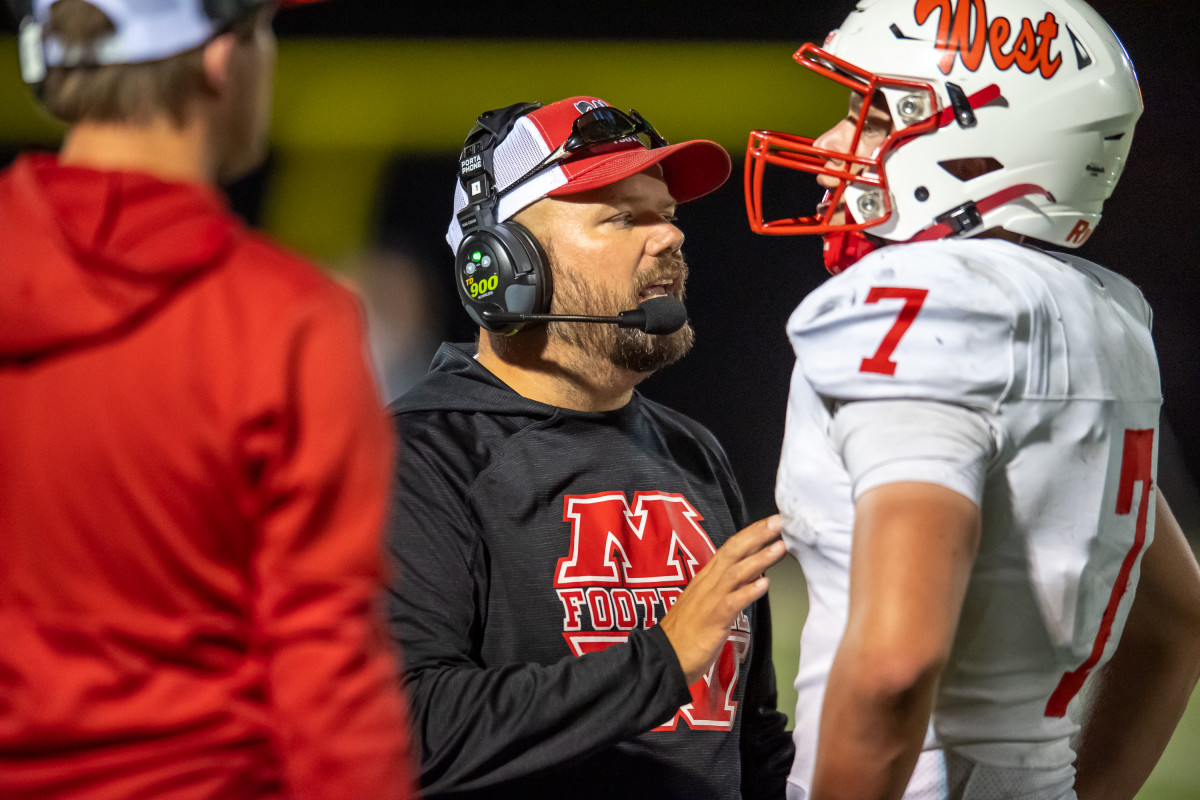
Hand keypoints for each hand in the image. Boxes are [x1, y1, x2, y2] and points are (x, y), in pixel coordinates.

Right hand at [659, 515, 785, 683]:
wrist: (664, 657)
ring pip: (735, 572)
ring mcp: (709, 600)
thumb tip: (751, 576)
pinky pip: (733, 602)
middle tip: (778, 521)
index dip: (750, 533)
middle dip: (756, 535)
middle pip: (733, 552)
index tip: (770, 522)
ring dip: (759, 559)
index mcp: (705, 578)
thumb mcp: (705, 603)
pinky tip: (764, 584)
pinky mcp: (713, 619)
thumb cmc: (685, 633)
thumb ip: (725, 588)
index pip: (729, 548)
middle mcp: (707, 583)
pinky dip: (749, 591)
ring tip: (780, 547)